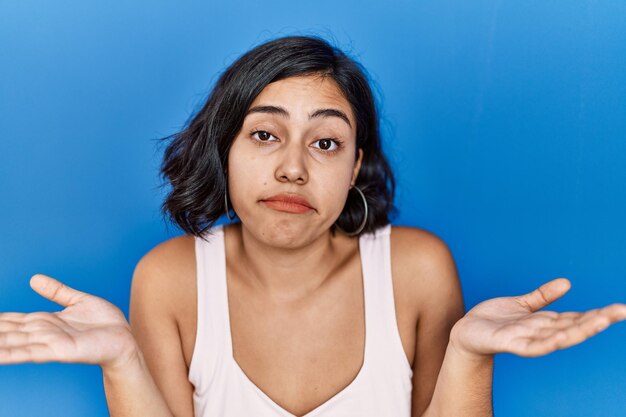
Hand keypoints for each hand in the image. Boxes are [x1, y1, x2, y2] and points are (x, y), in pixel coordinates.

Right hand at [0, 274, 137, 370]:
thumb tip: (33, 278)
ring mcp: (50, 343)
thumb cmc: (104, 323)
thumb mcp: (78, 301)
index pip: (12, 321)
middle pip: (9, 332)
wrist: (125, 338)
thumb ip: (56, 291)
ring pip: (15, 343)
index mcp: (45, 322)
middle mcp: (43, 333)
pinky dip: (14, 354)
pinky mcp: (61, 351)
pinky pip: (33, 353)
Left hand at [449, 278, 625, 358]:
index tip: (621, 309)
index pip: (576, 318)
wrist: (466, 332)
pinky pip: (531, 346)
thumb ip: (542, 296)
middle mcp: (540, 333)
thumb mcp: (521, 305)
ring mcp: (526, 340)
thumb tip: (567, 283)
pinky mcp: (508, 344)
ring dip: (579, 331)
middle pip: (573, 327)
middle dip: (597, 320)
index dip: (598, 314)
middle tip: (621, 312)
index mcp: (544, 323)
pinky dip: (547, 342)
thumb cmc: (494, 320)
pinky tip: (561, 338)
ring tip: (600, 322)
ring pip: (557, 337)